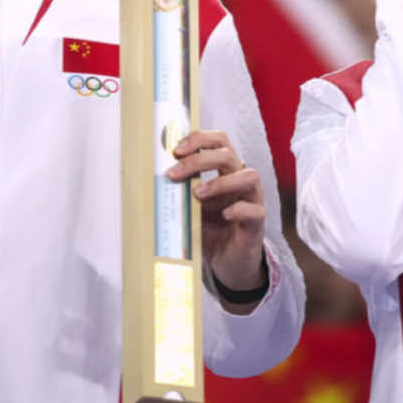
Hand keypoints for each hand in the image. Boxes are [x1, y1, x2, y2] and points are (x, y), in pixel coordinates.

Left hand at [167, 130, 266, 309]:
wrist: (227, 262)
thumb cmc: (210, 230)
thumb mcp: (190, 208)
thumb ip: (178, 192)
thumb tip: (146, 180)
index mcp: (225, 171)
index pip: (219, 141)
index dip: (199, 139)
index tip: (175, 150)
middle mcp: (240, 181)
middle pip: (228, 154)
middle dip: (199, 159)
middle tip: (175, 173)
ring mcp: (252, 200)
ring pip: (249, 176)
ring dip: (220, 183)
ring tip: (197, 194)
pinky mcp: (257, 223)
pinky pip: (254, 210)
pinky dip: (238, 209)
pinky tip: (224, 215)